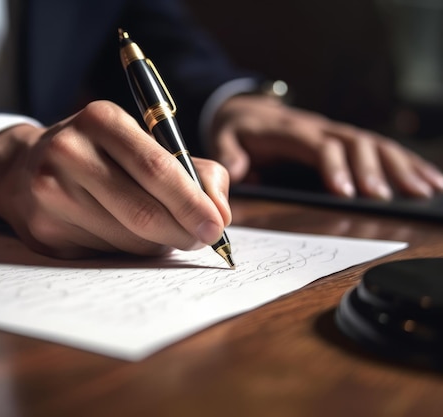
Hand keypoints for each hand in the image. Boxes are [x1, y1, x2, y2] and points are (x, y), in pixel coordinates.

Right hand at [0, 101, 230, 258]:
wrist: (23, 170)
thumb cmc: (97, 155)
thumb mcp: (141, 143)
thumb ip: (192, 171)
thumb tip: (220, 213)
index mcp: (100, 120)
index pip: (156, 167)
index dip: (191, 202)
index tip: (217, 225)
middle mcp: (68, 152)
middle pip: (142, 210)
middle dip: (182, 231)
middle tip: (202, 239)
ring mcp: (50, 193)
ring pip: (127, 238)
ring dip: (157, 243)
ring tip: (164, 233)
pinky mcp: (43, 231)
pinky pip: (105, 253)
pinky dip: (128, 250)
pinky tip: (126, 235)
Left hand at [209, 95, 442, 198]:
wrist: (247, 109)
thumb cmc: (238, 129)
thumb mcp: (224, 137)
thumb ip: (229, 153)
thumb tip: (238, 171)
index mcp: (292, 131)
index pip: (320, 146)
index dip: (334, 166)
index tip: (346, 192)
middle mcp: (319, 128)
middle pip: (355, 143)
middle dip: (374, 170)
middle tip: (387, 198)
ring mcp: (335, 132)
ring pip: (374, 143)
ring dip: (400, 166)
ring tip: (425, 190)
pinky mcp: (344, 139)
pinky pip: (379, 147)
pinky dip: (405, 162)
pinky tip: (427, 178)